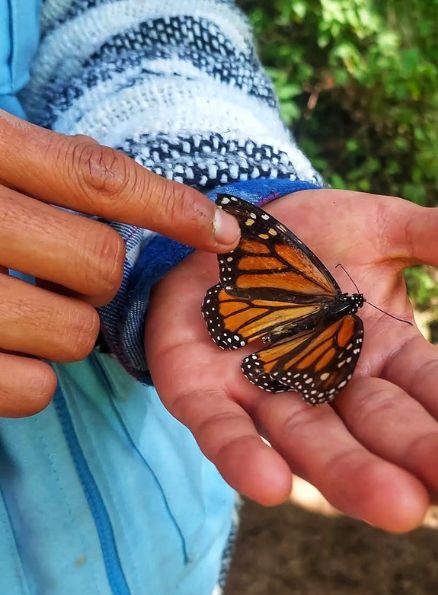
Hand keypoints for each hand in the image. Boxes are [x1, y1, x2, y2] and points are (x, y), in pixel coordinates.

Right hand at [0, 111, 238, 416]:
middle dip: (94, 278)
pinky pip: (32, 389)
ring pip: (72, 334)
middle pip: (98, 267)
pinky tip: (2, 351)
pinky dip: (31, 379)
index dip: (171, 205)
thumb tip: (149, 209)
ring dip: (63, 329)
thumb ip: (42, 171)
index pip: (96, 178)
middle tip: (58, 271)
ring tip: (18, 310)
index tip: (223, 232)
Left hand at [146, 189, 437, 531]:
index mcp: (380, 355)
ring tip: (398, 506)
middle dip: (426, 455)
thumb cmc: (307, 241)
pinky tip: (270, 486)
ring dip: (350, 474)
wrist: (224, 235)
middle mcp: (330, 388)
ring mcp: (267, 397)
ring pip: (311, 443)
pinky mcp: (205, 395)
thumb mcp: (383, 227)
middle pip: (381, 428)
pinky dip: (244, 457)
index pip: (433, 387)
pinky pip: (224, 431)